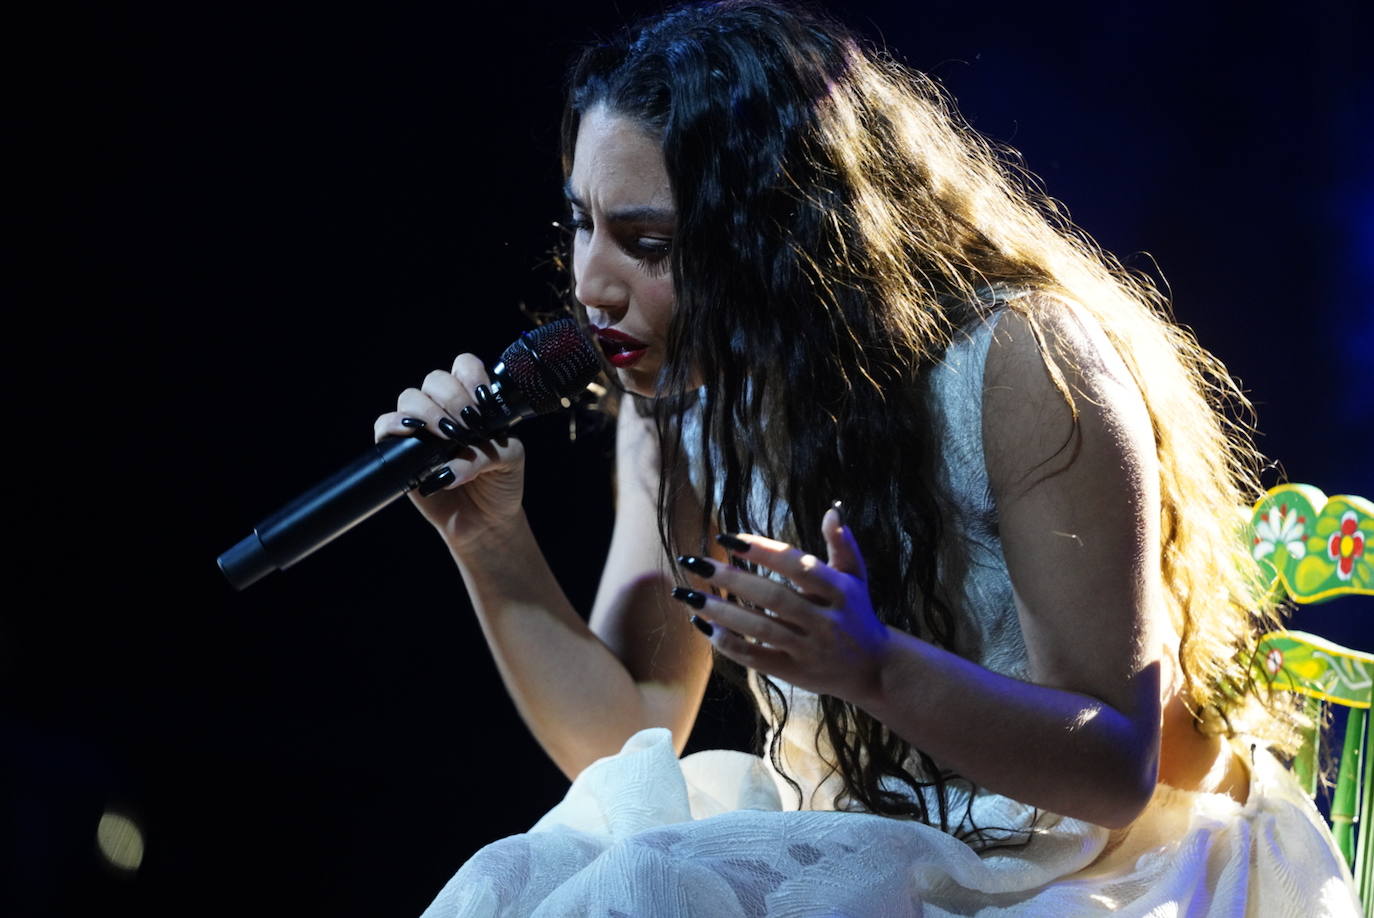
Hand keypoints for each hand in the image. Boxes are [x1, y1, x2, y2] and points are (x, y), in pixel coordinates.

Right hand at [373, 354, 525, 552]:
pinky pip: (384, 425)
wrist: (485, 521)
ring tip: (446, 436)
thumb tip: (454, 462)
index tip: (483, 404)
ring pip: (410, 397)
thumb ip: (488, 450)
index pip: (464, 366)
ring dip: (427, 412)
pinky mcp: (399, 450)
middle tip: (467, 426)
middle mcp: (445, 409)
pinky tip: (413, 434)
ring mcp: (421, 427)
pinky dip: (395, 425)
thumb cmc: (500, 484)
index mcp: (474, 401)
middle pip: (435, 379)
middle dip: (452, 398)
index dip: (471, 377)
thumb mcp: (509, 460)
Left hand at [674, 505, 890, 707]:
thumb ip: (843, 545)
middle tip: (695, 562)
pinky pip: (756, 657)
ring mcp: (809, 649)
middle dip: (731, 579)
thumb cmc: (857, 613)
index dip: (762, 550)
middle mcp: (824, 621)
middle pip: (773, 597)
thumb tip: (832, 512)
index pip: (797, 566)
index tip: (727, 538)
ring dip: (720, 612)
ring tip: (687, 594)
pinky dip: (728, 643)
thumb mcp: (856, 578)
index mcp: (839, 591)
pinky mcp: (794, 672)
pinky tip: (704, 626)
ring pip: (759, 628)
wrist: (875, 669)